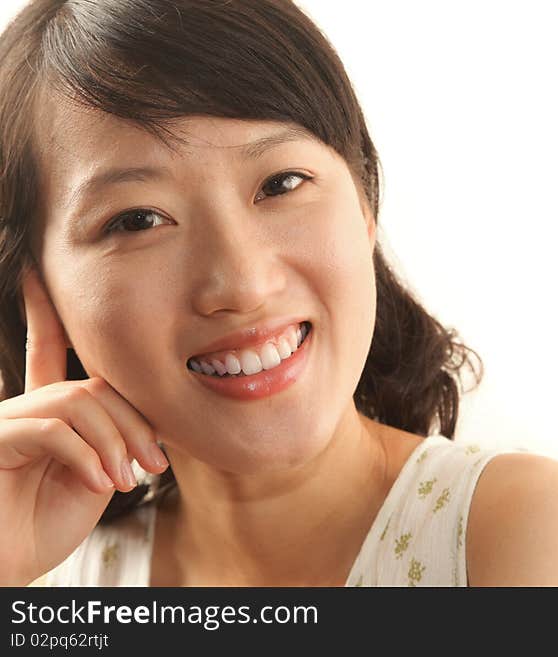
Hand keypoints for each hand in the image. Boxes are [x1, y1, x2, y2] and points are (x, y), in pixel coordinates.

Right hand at [0, 267, 168, 585]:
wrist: (7, 568)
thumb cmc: (42, 528)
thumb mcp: (93, 479)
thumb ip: (113, 441)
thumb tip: (148, 421)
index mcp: (44, 413)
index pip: (46, 352)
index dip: (42, 314)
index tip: (32, 275)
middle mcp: (21, 408)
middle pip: (92, 386)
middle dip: (133, 421)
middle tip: (155, 462)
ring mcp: (4, 423)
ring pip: (77, 403)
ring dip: (115, 442)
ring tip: (125, 480)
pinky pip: (51, 429)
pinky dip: (86, 455)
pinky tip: (99, 484)